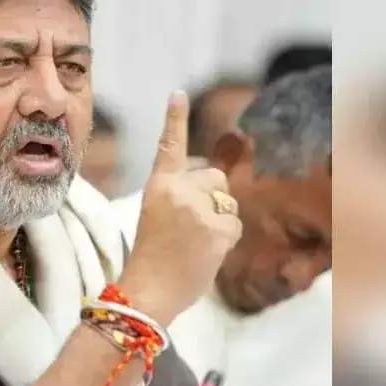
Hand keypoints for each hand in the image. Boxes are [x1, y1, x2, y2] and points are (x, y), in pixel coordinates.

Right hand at [117, 91, 241, 323]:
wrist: (149, 292)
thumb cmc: (151, 259)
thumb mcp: (158, 217)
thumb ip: (183, 199)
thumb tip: (216, 195)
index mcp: (158, 187)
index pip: (169, 148)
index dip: (175, 120)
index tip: (178, 93)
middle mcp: (179, 191)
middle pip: (214, 177)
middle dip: (212, 197)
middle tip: (192, 227)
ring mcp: (200, 209)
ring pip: (228, 201)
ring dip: (220, 219)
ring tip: (196, 243)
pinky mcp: (218, 228)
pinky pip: (235, 223)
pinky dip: (226, 238)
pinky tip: (207, 253)